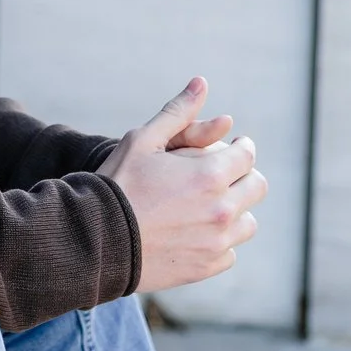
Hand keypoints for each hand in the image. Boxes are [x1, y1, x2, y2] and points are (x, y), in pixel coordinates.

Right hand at [95, 76, 264, 292]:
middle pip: (257, 187)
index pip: (247, 154)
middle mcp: (222, 210)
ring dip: (234, 210)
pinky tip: (193, 232)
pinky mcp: (207, 266)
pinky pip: (230, 252)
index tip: (229, 147)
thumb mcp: (142, 140)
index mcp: (210, 174)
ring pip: (248, 222)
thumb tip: (201, 83)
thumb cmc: (116, 183)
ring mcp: (217, 242)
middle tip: (218, 175)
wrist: (93, 239)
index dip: (239, 146)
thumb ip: (178, 113)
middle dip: (241, 175)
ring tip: (205, 206)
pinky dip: (218, 242)